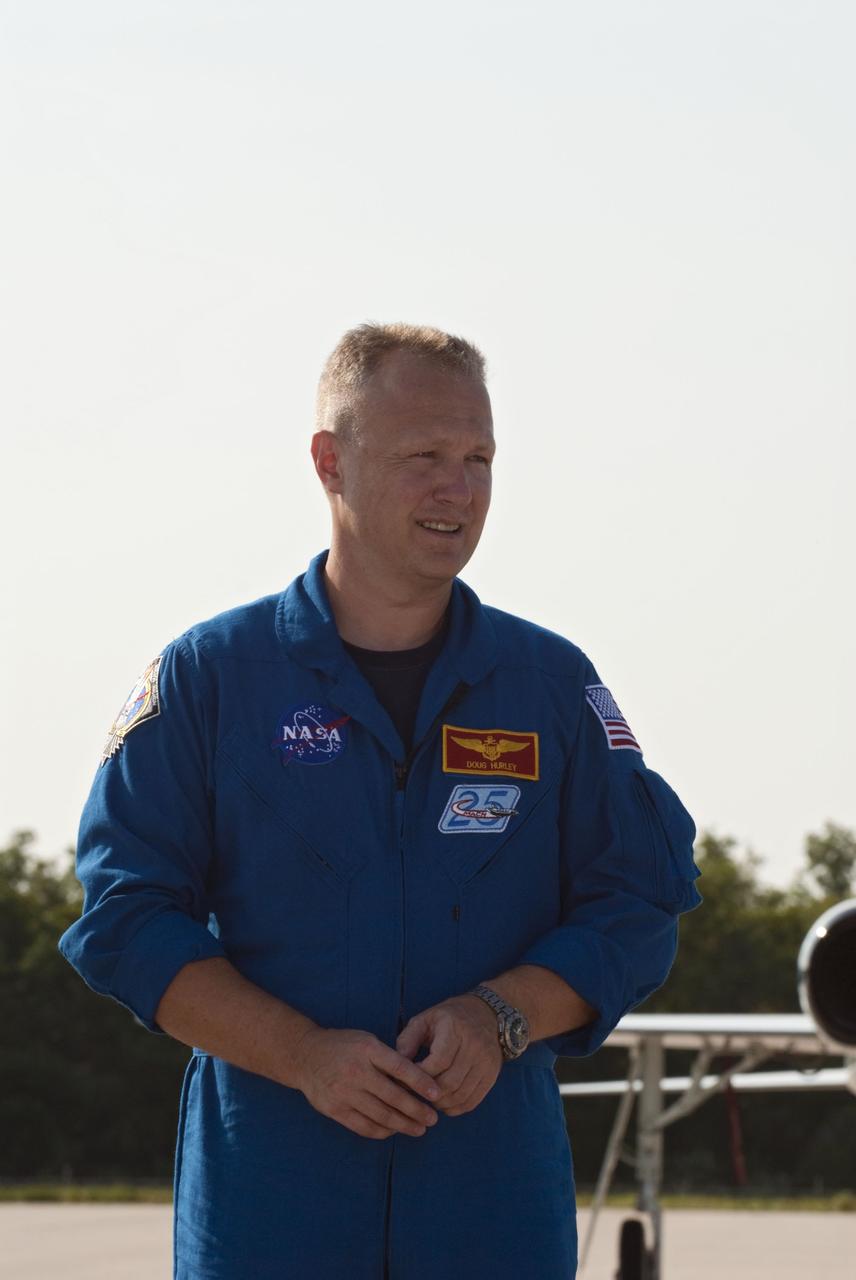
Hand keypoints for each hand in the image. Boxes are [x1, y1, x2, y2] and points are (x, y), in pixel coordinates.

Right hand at [293, 1027, 440, 1139]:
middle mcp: (356, 1071)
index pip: (400, 1068)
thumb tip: (418, 1081)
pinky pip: (363, 1126)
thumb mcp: (367, 1042)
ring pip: (381, 1115)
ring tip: (419, 1129)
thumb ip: (388, 1059)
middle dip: (417, 1110)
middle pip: (393, 1097)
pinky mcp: (334, 1109)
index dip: (421, 1082)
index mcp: (368, 1049)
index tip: (437, 1094)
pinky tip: (393, 1131)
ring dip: (403, 1125)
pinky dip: (382, 1131)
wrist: (305, 1056)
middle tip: (433, 1119)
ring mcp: (344, 1092)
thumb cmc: (344, 1047)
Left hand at [396, 995, 502, 1116]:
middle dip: (428, 1093)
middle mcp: (474, 1046)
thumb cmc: (448, 1018)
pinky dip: (456, 1108)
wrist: (486, 1014)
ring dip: (441, 1103)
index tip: (405, 1080)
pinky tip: (444, 1103)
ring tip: (427, 1099)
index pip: (438, 1062)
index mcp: (455, 1029)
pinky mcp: (492, 1074)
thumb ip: (408, 1041)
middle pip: (449, 1082)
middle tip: (414, 1095)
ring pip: (461, 1094)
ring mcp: (486, 1062)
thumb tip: (395, 1067)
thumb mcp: (424, 1020)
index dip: (420, 1076)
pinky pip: (473, 1100)